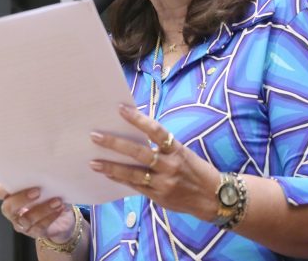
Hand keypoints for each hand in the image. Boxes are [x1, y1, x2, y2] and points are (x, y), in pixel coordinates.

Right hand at [0, 183, 75, 241]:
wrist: (62, 219)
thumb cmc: (50, 197)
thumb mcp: (44, 187)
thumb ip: (39, 180)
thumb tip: (46, 169)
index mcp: (12, 197)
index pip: (1, 192)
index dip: (5, 188)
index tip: (19, 179)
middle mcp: (14, 212)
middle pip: (8, 208)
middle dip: (21, 199)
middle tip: (37, 191)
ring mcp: (22, 224)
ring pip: (26, 219)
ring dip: (43, 209)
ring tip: (57, 201)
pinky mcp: (35, 232)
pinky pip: (40, 227)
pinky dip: (51, 217)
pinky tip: (60, 208)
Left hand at [89, 104, 220, 220]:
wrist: (213, 198)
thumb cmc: (196, 170)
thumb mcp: (183, 153)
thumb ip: (163, 147)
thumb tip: (136, 134)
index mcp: (177, 150)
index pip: (155, 130)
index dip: (138, 119)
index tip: (120, 108)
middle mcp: (170, 165)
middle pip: (138, 152)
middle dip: (115, 144)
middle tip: (95, 136)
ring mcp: (163, 183)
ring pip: (133, 173)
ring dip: (111, 167)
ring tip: (93, 162)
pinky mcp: (159, 197)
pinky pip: (135, 187)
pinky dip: (121, 180)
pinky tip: (107, 174)